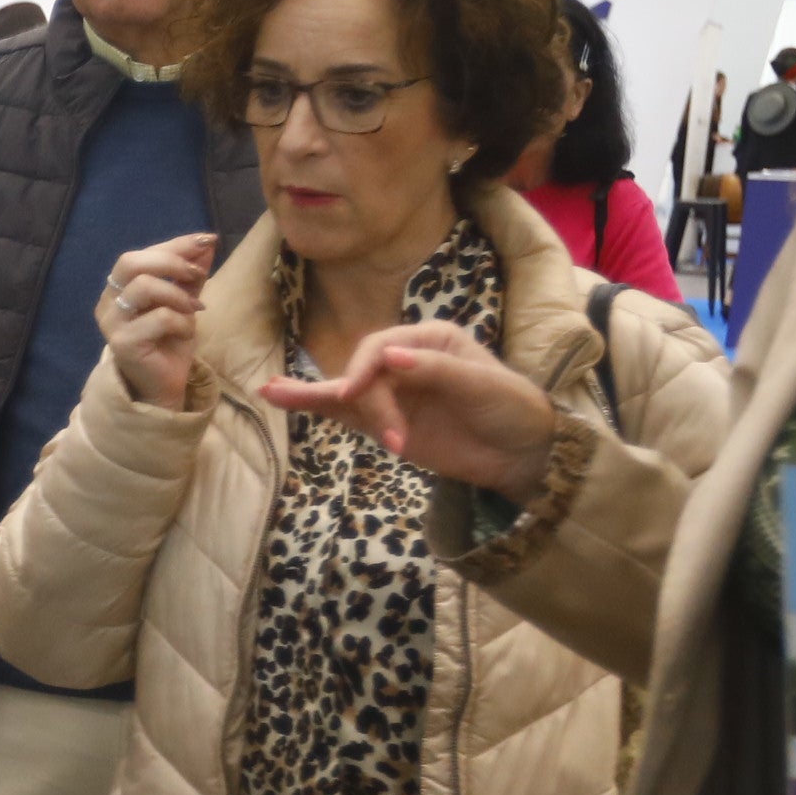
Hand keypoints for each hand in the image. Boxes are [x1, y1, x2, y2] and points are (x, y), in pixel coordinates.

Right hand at [94, 232, 214, 410]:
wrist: (163, 387)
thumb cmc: (169, 343)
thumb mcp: (183, 301)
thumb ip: (190, 274)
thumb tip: (207, 241)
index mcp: (117, 289)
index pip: (140, 255)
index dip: (174, 244)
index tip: (206, 240)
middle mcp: (108, 303)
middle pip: (131, 263)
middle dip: (170, 262)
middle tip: (197, 274)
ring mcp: (112, 324)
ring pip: (145, 287)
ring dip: (178, 295)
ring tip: (195, 310)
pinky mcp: (123, 343)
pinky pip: (159, 318)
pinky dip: (181, 322)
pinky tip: (187, 333)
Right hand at [259, 318, 560, 496]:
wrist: (523, 454)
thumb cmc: (511, 409)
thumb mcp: (481, 385)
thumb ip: (435, 371)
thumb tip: (390, 358)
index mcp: (429, 340)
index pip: (381, 347)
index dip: (365, 370)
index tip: (358, 393)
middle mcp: (404, 362)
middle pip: (362, 373)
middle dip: (368, 404)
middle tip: (393, 441)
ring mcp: (392, 393)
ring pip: (344, 390)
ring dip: (314, 396)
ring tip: (272, 394)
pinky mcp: (385, 423)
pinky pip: (344, 414)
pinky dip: (314, 406)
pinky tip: (278, 396)